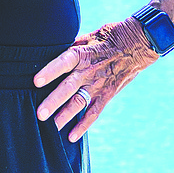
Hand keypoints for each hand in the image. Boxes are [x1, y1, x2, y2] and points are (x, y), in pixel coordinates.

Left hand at [34, 17, 156, 141]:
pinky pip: (94, 112)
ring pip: (79, 103)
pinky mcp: (107, 95)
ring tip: (51, 129)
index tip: (36, 81)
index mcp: (82, 54)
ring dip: (65, 116)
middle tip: (40, 114)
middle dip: (54, 101)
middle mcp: (89, 71)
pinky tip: (71, 137)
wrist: (137, 44)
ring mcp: (98, 85)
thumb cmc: (109, 37)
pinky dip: (83, 125)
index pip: (64, 62)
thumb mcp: (89, 36)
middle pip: (69, 87)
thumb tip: (52, 47)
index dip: (50, 71)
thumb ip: (72, 45)